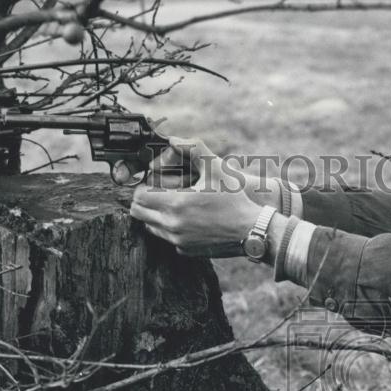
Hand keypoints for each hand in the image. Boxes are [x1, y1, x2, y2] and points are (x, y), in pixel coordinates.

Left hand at [129, 137, 262, 256]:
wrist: (251, 230)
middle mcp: (173, 224)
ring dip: (155, 216)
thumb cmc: (234, 199)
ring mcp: (178, 240)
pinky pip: (167, 239)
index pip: (139, 196)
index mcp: (176, 203)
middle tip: (156, 194)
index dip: (142, 187)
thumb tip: (173, 140)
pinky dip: (171, 230)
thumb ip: (193, 149)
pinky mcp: (186, 250)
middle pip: (139, 213)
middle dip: (144, 202)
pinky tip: (186, 220)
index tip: (153, 183)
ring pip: (150, 227)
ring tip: (172, 206)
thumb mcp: (215, 168)